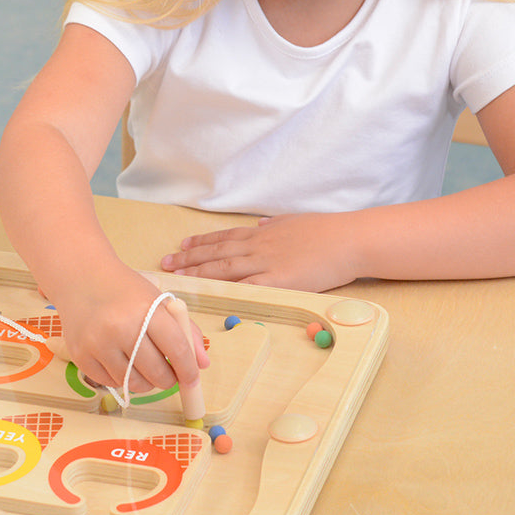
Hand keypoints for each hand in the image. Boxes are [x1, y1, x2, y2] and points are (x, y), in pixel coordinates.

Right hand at [47, 265, 208, 394]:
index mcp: (146, 309)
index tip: (191, 378)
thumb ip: (185, 332)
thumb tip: (202, 364)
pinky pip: (111, 383)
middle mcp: (120, 327)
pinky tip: (122, 362)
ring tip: (145, 368)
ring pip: (134, 383)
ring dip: (146, 382)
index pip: (176, 350)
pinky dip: (122, 379)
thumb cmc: (125, 290)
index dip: (188, 369)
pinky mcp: (80, 356)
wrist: (81, 277)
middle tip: (168, 374)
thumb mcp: (159, 301)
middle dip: (168, 379)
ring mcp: (97, 344)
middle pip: (157, 373)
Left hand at [160, 212, 359, 292]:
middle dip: (189, 259)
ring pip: (225, 268)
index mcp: (262, 233)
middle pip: (217, 253)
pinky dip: (226, 290)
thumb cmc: (327, 230)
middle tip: (165, 264)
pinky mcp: (279, 280)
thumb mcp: (294, 220)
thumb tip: (262, 224)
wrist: (349, 239)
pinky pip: (247, 286)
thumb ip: (275, 225)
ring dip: (199, 272)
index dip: (201, 243)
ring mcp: (267, 263)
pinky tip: (209, 294)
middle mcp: (258, 246)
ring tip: (178, 276)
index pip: (224, 238)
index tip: (182, 246)